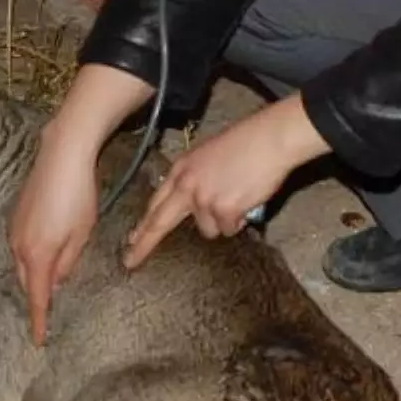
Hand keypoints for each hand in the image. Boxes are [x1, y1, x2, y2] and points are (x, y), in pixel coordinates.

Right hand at [9, 121, 99, 346]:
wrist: (61, 155)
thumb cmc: (78, 195)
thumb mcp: (82, 233)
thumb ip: (68, 262)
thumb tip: (55, 282)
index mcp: (37, 255)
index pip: (37, 298)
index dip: (38, 321)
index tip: (38, 341)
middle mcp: (19, 245)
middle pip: (27, 282)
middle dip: (35, 299)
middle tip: (45, 316)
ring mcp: (14, 229)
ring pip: (22, 264)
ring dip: (33, 277)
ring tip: (46, 288)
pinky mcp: (15, 215)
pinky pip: (20, 247)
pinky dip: (30, 258)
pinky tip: (44, 255)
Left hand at [123, 94, 329, 268]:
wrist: (270, 139)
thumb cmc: (247, 143)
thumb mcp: (208, 154)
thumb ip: (194, 178)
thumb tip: (192, 203)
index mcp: (181, 169)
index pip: (156, 201)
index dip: (143, 223)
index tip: (131, 238)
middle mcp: (187, 185)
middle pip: (159, 222)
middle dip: (143, 244)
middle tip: (130, 261)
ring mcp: (203, 199)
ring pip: (207, 229)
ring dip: (221, 222)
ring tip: (238, 198)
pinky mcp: (223, 210)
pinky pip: (228, 228)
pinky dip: (239, 221)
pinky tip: (247, 200)